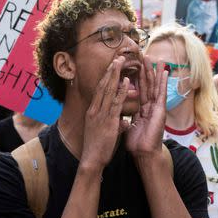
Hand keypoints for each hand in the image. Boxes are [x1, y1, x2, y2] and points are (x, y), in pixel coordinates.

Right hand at [79, 56, 129, 170]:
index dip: (106, 77)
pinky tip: (126, 81)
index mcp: (92, 111)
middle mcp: (95, 109)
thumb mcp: (103, 132)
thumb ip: (113, 124)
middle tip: (118, 57)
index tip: (112, 66)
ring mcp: (100, 114)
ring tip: (121, 61)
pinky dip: (121, 90)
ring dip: (115, 74)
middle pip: (103, 85)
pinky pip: (115, 102)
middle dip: (110, 70)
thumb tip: (123, 121)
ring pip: (108, 90)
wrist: (91, 160)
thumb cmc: (97, 148)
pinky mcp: (108, 120)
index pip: (99, 90)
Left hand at [125, 56, 167, 159]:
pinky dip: (163, 83)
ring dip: (155, 72)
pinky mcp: (160, 111)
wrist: (144, 153)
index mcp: (141, 110)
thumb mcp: (128, 127)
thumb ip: (126, 119)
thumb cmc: (137, 143)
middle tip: (145, 56)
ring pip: (154, 86)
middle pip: (147, 85)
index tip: (134, 66)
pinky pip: (161, 94)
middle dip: (145, 71)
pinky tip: (164, 72)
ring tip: (156, 59)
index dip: (136, 78)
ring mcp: (156, 108)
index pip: (138, 91)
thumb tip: (121, 116)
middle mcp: (149, 107)